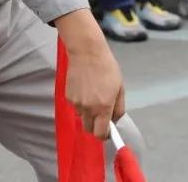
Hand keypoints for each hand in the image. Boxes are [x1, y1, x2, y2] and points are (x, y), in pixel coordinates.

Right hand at [54, 8, 124, 138]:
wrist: (86, 52)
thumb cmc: (106, 67)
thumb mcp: (120, 87)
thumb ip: (119, 108)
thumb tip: (115, 120)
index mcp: (103, 107)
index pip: (100, 134)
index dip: (105, 134)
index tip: (108, 131)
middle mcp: (88, 108)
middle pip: (89, 130)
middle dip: (96, 126)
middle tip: (101, 115)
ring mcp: (76, 103)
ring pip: (82, 118)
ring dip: (88, 114)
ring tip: (93, 96)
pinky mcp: (68, 96)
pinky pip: (76, 107)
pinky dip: (81, 104)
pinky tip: (85, 89)